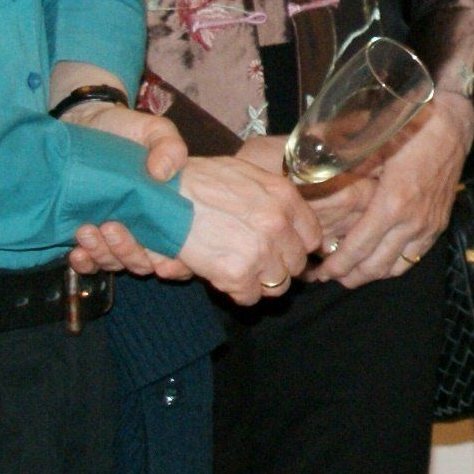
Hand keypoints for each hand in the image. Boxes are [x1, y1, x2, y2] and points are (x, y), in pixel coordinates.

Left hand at [60, 99, 196, 276]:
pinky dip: (85, 263)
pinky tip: (77, 252)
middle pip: (144, 262)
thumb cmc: (127, 130)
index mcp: (169, 212)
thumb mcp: (155, 131)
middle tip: (112, 227)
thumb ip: (169, 148)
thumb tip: (162, 173)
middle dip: (130, 253)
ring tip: (87, 230)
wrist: (87, 125)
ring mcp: (116, 235)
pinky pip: (89, 262)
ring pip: (115, 263)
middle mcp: (146, 230)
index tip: (163, 264)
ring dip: (103, 254)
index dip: (176, 265)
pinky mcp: (89, 236)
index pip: (181, 252)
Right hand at [171, 155, 319, 303]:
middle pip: (297, 263)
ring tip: (239, 268)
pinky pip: (250, 297)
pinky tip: (223, 276)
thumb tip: (286, 221)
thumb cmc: (198, 181)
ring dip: (260, 281)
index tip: (282, 248)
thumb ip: (272, 199)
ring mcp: (260, 250)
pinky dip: (237, 292)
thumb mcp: (246, 175)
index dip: (296, 245)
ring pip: (278, 285)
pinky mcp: (238, 273)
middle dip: (278, 265)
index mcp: (284, 197)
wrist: (161, 195)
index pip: (312, 236)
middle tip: (254, 260)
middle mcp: (278, 224)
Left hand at [308, 94, 473, 286]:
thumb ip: (346, 170)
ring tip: (350, 273)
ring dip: (370, 275)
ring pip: (395, 268)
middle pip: (375, 267)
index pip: (357, 249)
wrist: (452, 124)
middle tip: (327, 276)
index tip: (318, 272)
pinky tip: (379, 260)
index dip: (336, 266)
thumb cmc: (410, 129)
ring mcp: (428, 226)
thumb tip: (311, 181)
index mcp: (391, 204)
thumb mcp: (372, 146)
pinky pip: (414, 258)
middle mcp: (412, 221)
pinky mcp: (438, 225)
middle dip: (348, 276)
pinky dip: (393, 266)